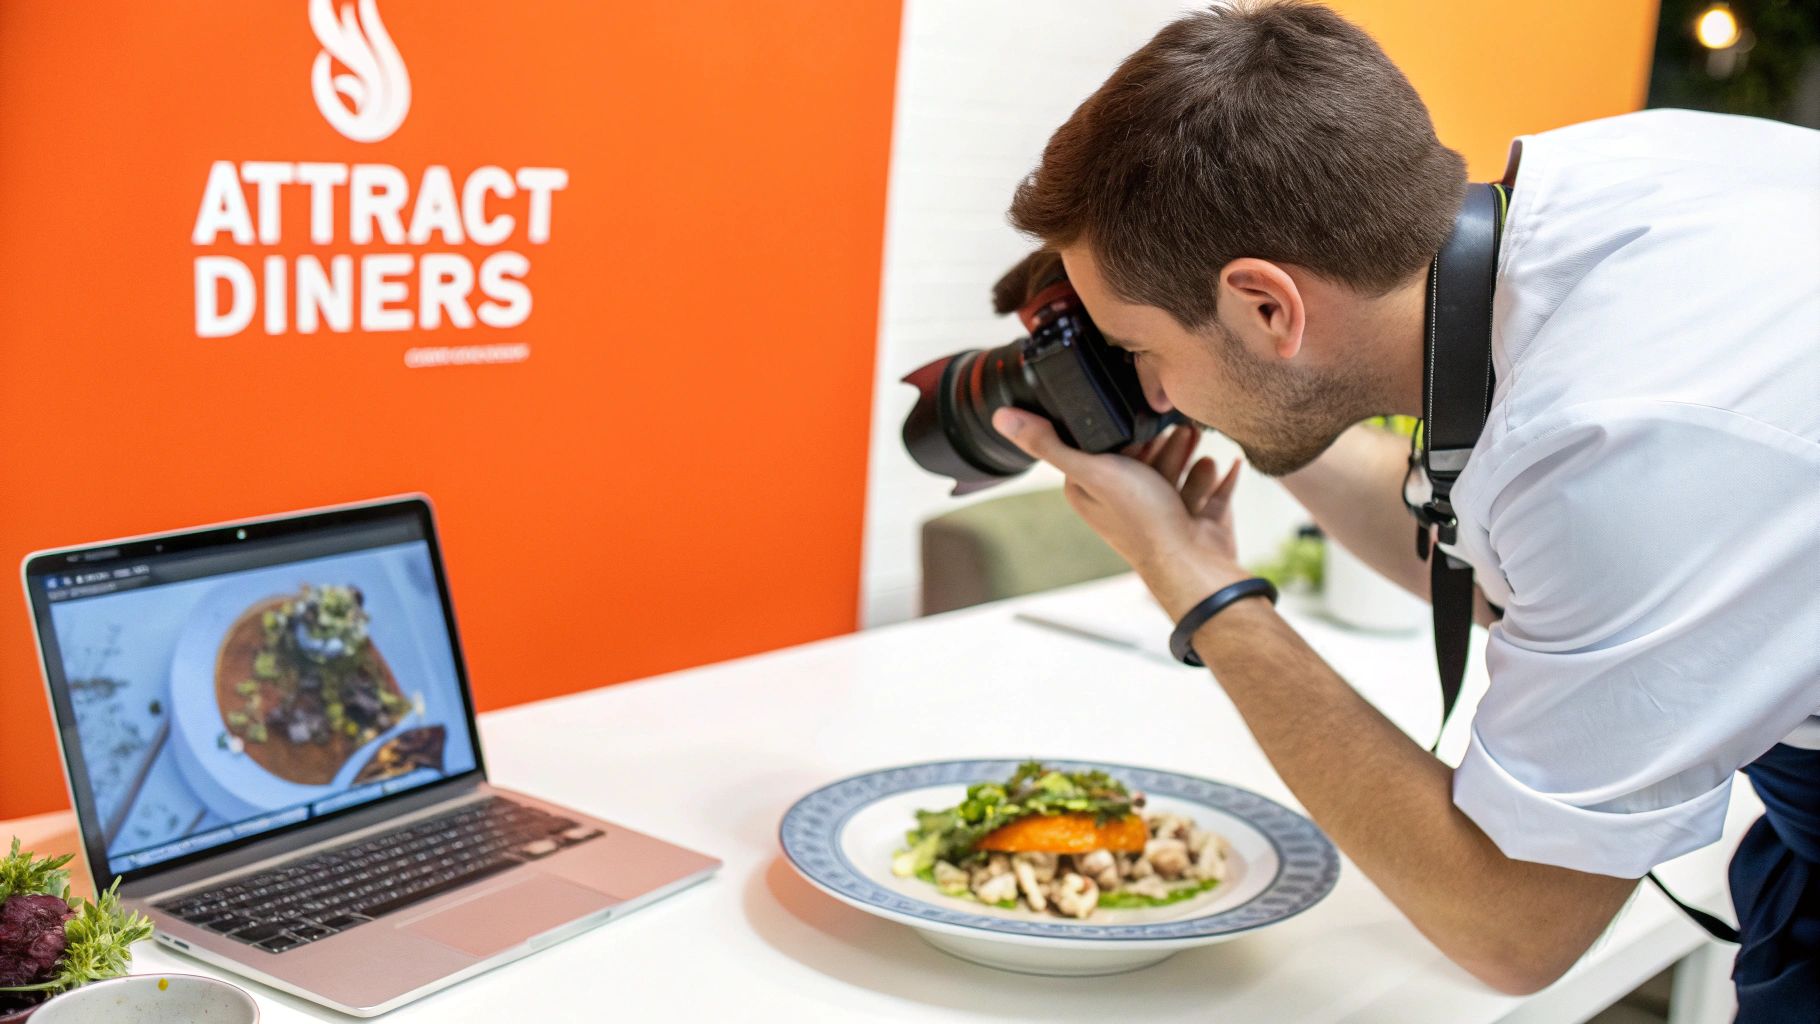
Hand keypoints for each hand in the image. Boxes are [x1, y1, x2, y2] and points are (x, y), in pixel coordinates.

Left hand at [991, 408, 1248, 619]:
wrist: (1194, 564)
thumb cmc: (1141, 521)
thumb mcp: (1092, 471)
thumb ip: (1050, 443)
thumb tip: (1003, 418)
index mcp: (1091, 490)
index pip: (1103, 446)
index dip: (1123, 431)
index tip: (1140, 421)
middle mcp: (1123, 500)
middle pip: (1144, 455)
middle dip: (1163, 442)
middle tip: (1180, 431)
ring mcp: (1162, 510)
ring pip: (1179, 468)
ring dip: (1191, 456)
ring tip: (1198, 445)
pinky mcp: (1195, 517)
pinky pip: (1210, 488)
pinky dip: (1219, 476)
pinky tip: (1228, 463)